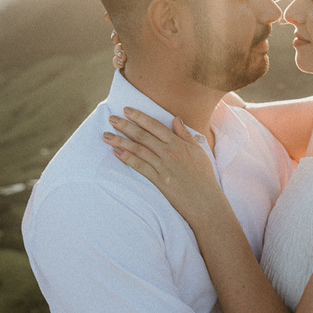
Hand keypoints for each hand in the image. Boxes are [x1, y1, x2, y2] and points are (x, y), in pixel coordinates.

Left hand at [103, 108, 227, 224]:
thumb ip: (185, 134)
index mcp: (178, 144)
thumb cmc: (204, 177)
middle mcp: (169, 153)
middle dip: (125, 125)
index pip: (155, 126)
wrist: (206, 202)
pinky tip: (116, 152)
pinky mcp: (159, 181)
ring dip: (120, 141)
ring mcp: (163, 167)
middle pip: (143, 136)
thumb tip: (175, 118)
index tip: (126, 110)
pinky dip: (127, 159)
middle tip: (111, 118)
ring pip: (138, 150)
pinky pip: (140, 167)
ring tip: (106, 135)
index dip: (139, 117)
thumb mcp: (199, 151)